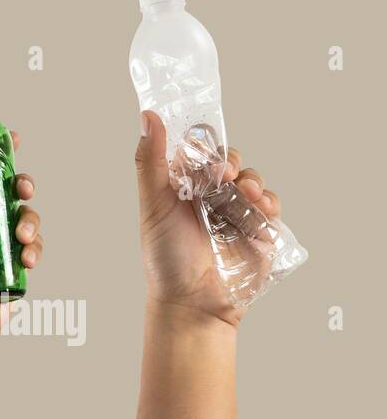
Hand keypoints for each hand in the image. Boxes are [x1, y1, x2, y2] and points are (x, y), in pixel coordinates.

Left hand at [0, 131, 41, 354]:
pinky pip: (35, 250)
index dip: (0, 157)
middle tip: (22, 186)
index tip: (14, 138)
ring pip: (30, 218)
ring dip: (32, 217)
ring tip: (22, 231)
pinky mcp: (17, 270)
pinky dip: (36, 248)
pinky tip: (27, 258)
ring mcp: (4, 247)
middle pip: (13, 193)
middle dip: (24, 182)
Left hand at [135, 110, 284, 326]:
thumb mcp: (154, 204)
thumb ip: (152, 161)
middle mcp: (209, 194)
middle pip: (228, 160)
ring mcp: (236, 211)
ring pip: (252, 179)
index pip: (197, 151)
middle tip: (224, 175)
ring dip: (252, 180)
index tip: (204, 155)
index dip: (203, 146)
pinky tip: (260, 208)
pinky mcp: (260, 229)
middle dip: (230, 162)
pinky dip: (269, 202)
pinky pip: (271, 205)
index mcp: (182, 185)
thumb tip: (148, 116)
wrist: (193, 302)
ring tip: (247, 193)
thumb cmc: (166, 257)